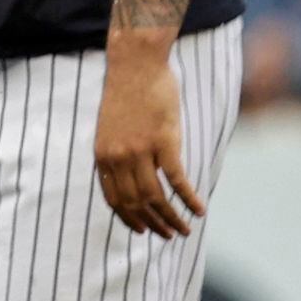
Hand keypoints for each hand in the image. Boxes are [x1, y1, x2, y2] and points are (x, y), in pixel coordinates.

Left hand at [93, 44, 205, 236]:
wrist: (135, 65)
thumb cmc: (127, 93)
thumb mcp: (111, 128)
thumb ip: (117, 153)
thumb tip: (131, 176)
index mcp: (102, 155)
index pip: (113, 199)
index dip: (128, 218)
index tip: (141, 230)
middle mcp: (118, 157)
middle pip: (135, 203)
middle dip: (152, 224)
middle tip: (168, 236)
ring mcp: (140, 151)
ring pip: (155, 197)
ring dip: (171, 218)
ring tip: (184, 230)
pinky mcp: (164, 142)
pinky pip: (177, 181)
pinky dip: (189, 199)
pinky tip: (199, 210)